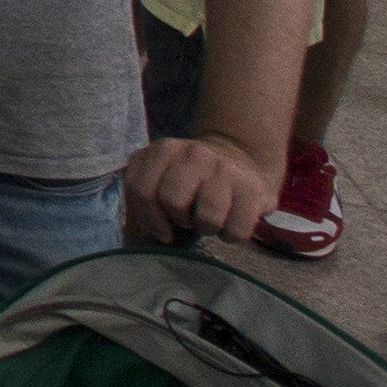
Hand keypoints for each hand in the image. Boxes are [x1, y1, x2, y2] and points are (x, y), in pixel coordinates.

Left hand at [120, 132, 277, 246]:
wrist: (240, 159)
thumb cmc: (192, 178)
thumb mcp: (160, 174)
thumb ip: (143, 193)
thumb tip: (135, 232)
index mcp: (163, 150)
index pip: (141, 190)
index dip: (148, 218)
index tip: (161, 230)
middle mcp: (193, 154)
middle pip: (172, 202)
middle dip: (178, 219)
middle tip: (187, 219)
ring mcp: (224, 169)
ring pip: (207, 219)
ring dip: (206, 229)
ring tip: (207, 220)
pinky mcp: (252, 188)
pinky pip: (236, 230)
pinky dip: (230, 236)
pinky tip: (228, 224)